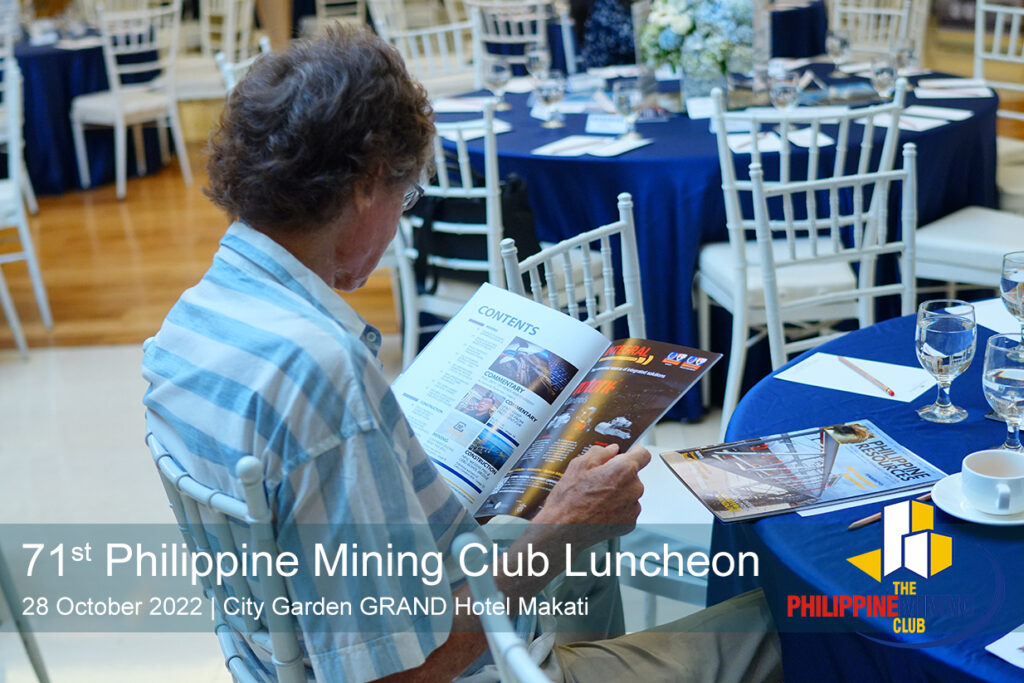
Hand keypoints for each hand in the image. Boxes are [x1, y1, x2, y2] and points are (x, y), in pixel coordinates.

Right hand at [534, 443, 650, 546]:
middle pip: (633, 475)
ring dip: (618, 492)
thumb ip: (600, 453)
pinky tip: (599, 509)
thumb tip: (611, 450)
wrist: (563, 530)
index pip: (643, 454)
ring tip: (595, 498)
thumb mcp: (578, 466)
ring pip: (630, 492)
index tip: (626, 454)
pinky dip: (617, 508)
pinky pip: (627, 509)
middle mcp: (633, 488)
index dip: (634, 452)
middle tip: (598, 480)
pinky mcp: (629, 523)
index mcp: (623, 470)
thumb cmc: (569, 500)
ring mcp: (633, 508)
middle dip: (619, 474)